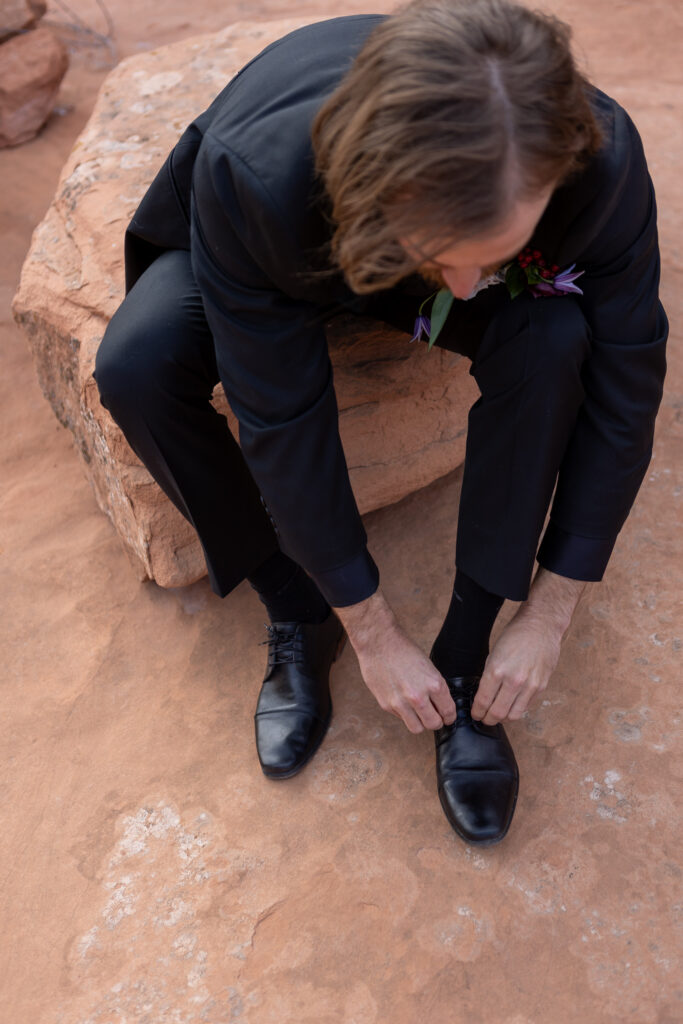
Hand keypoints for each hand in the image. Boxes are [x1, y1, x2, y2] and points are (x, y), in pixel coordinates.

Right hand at [333, 590, 455, 733]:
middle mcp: (418, 696)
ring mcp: (401, 703)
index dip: (449, 717)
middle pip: (433, 724)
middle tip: (434, 716)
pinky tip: (403, 702)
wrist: (379, 643)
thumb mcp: (429, 667)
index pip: (448, 712)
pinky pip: (401, 718)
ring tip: (419, 714)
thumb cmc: (404, 650)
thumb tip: (440, 705)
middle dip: (436, 721)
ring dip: (420, 723)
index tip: (447, 717)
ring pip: (417, 728)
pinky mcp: (386, 705)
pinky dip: (404, 714)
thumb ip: (435, 688)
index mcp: (434, 684)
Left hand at [471, 612, 561, 723]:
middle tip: (484, 718)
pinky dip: (517, 710)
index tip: (475, 713)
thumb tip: (483, 696)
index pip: (483, 701)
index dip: (476, 712)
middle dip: (488, 719)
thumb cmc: (515, 637)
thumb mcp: (493, 654)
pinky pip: (526, 707)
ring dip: (503, 719)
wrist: (540, 627)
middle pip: (497, 713)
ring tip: (498, 715)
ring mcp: (529, 685)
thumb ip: (489, 677)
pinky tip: (511, 706)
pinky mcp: (541, 687)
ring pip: (513, 715)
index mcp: (497, 670)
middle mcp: (514, 680)